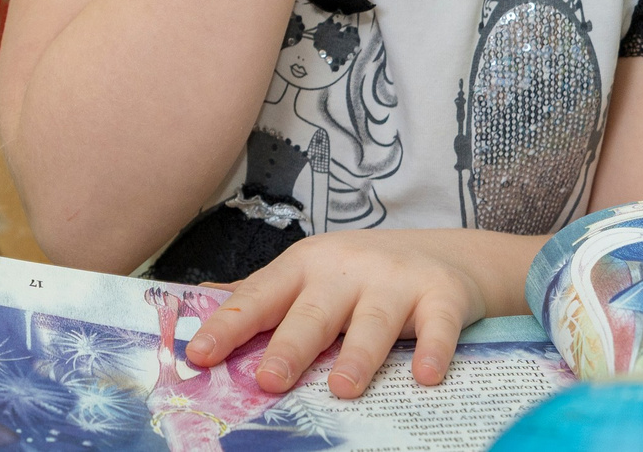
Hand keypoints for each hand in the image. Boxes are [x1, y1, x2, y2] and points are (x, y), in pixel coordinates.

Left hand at [183, 231, 489, 398]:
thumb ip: (261, 293)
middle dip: (290, 345)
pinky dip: (433, 349)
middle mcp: (346, 270)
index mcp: (303, 267)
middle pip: (314, 312)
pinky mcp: (441, 296)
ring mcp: (395, 281)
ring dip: (359, 355)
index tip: (198, 354)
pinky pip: (438, 326)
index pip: (259, 297)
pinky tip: (424, 375)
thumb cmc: (359, 275)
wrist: (444, 253)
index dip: (228, 326)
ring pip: (373, 321)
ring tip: (342, 388)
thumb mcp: (309, 276)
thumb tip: (198, 297)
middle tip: (269, 380)